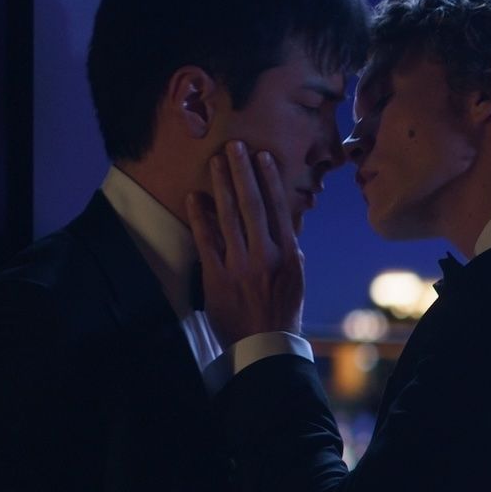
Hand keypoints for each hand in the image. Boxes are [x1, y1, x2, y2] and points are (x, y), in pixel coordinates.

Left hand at [183, 140, 304, 343]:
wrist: (264, 344)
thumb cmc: (281, 310)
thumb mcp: (296, 278)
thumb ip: (289, 248)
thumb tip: (285, 219)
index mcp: (288, 255)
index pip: (278, 209)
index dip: (269, 180)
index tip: (261, 157)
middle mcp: (265, 256)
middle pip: (252, 205)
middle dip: (243, 173)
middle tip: (234, 146)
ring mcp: (240, 265)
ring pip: (230, 217)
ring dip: (222, 186)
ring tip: (215, 162)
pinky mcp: (218, 277)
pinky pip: (207, 241)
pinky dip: (200, 217)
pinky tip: (195, 197)